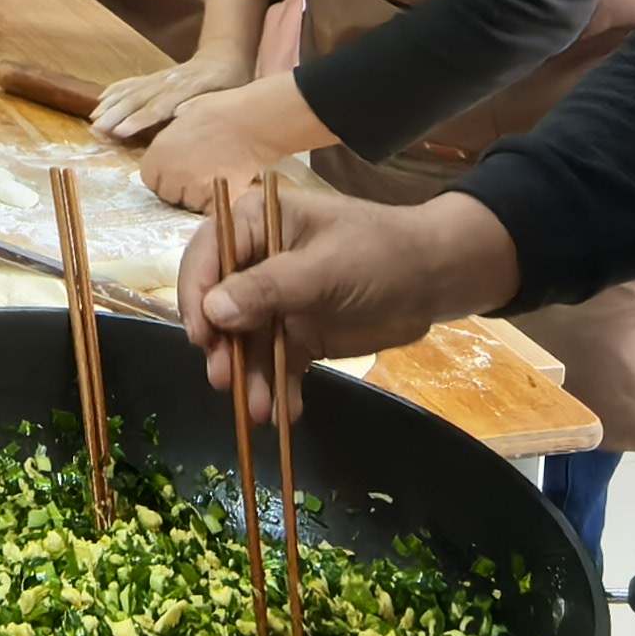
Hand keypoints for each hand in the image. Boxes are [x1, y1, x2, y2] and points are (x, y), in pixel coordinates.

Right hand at [95, 41, 256, 142]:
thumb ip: (204, 105)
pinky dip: (116, 91)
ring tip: (94, 118)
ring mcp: (160, 78)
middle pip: (139, 98)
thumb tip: (183, 118)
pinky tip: (102, 98)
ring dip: (112, 104)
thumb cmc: (230, 84)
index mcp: (188, 88)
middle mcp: (169, 82)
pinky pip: (132, 83)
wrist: (225, 57)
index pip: (159, 105)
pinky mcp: (156, 76)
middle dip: (117, 113)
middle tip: (98, 128)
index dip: (139, 118)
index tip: (120, 130)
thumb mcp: (225, 96)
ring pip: (132, 90)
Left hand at [133, 74, 333, 206]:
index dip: (164, 175)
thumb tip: (166, 153)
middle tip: (197, 172)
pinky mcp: (218, 199)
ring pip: (191, 203)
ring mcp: (194, 191)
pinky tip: (226, 182)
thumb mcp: (181, 120)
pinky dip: (218, 200)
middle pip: (169, 195)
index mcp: (157, 156)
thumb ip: (168, 144)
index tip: (176, 169)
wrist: (249, 122)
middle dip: (180, 187)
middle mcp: (171, 177)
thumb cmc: (217, 111)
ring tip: (214, 176)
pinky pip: (213, 208)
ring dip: (199, 195)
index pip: (150, 180)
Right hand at [182, 185, 516, 423]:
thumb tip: (214, 311)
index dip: (197, 294)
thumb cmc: (382, 254)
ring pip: (248, 343)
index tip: (202, 336)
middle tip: (226, 382)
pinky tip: (285, 411)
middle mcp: (259, 262)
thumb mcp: (326, 268)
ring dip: (252, 378)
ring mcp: (278, 302)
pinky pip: (278, 364)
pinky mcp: (298, 335)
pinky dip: (279, 388)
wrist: (437, 280)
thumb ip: (270, 288)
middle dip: (223, 348)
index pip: (210, 255)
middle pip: (221, 306)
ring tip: (260, 411)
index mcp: (260, 223)